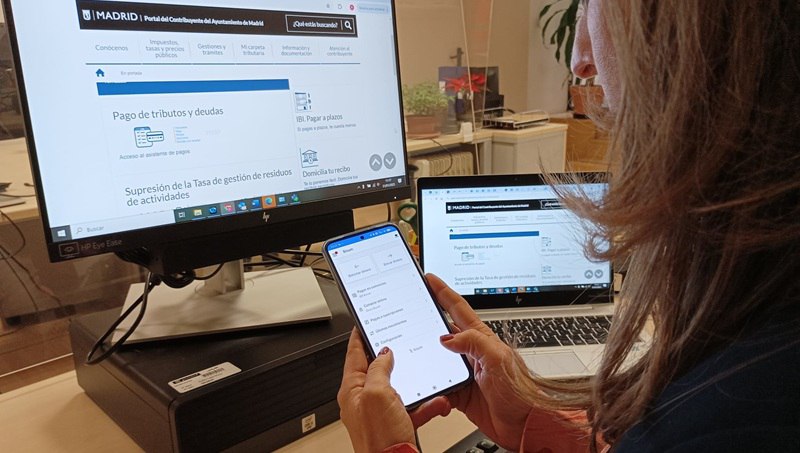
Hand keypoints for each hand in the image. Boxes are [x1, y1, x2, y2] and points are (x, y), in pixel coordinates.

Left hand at [338, 329, 452, 452]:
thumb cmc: (380, 439)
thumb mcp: (378, 394)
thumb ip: (379, 369)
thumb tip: (384, 353)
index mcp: (352, 390)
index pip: (353, 354)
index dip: (359, 336)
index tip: (363, 322)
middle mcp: (364, 400)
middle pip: (378, 369)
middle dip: (394, 358)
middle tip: (402, 342)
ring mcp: (380, 412)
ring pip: (400, 387)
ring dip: (417, 384)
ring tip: (427, 379)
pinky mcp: (396, 423)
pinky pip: (413, 407)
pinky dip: (426, 405)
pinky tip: (436, 403)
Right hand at [426, 274, 533, 449]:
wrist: (524, 424)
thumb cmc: (520, 391)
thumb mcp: (499, 359)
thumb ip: (474, 343)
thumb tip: (446, 338)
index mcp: (480, 338)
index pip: (457, 309)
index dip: (442, 292)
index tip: (429, 278)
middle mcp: (470, 352)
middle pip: (441, 331)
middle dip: (424, 320)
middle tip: (408, 310)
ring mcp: (464, 372)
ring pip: (435, 359)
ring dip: (423, 357)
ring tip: (410, 351)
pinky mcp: (459, 392)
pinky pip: (437, 385)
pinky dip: (429, 386)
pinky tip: (424, 385)